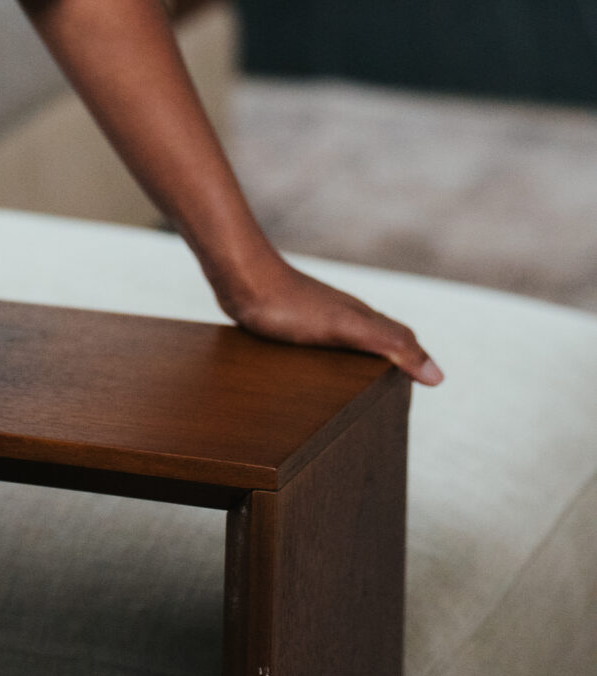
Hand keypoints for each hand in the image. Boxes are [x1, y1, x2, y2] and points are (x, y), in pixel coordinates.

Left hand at [217, 254, 443, 384]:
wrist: (238, 276)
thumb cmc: (289, 304)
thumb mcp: (345, 328)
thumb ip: (390, 345)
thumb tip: (438, 376)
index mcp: (361, 317)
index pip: (401, 340)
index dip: (415, 362)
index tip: (423, 388)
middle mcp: (342, 315)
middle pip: (376, 340)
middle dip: (388, 364)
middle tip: (390, 399)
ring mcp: (315, 317)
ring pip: (345, 341)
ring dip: (354, 363)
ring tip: (352, 396)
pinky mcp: (288, 322)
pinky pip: (315, 344)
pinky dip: (323, 361)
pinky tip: (307, 376)